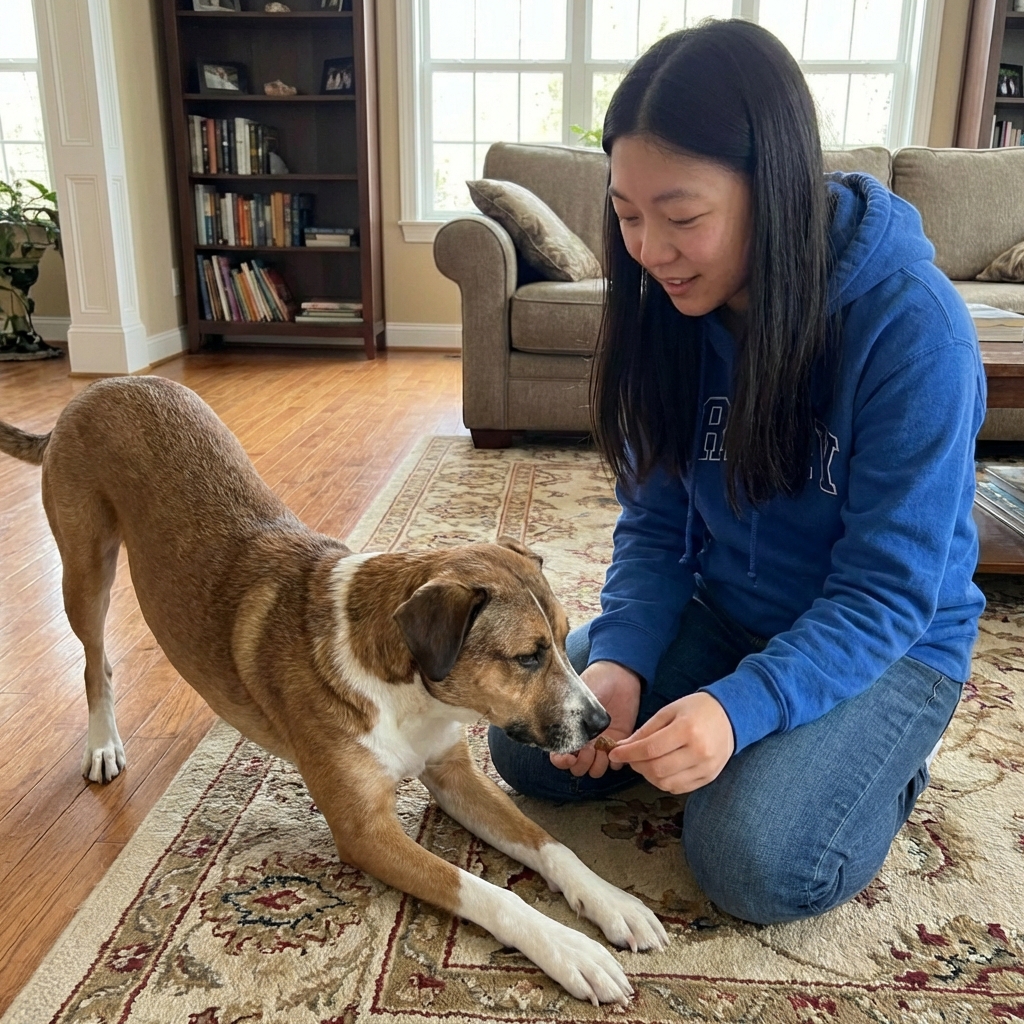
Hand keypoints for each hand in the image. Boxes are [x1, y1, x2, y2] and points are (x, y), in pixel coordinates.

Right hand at [550, 661, 640, 778]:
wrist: (619, 676)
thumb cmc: (594, 682)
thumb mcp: (577, 698)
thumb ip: (568, 718)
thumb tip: (560, 738)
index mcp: (568, 732)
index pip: (558, 757)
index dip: (562, 761)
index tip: (570, 755)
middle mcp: (583, 742)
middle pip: (577, 769)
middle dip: (581, 763)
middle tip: (589, 748)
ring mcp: (601, 745)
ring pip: (595, 770)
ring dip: (598, 764)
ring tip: (602, 748)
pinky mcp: (619, 744)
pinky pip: (616, 765)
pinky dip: (616, 760)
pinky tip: (614, 745)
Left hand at [608, 692, 733, 793]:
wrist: (731, 716)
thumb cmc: (697, 709)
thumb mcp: (669, 711)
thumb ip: (646, 730)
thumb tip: (623, 746)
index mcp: (687, 730)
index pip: (650, 749)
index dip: (628, 753)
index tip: (614, 753)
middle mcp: (699, 752)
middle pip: (657, 769)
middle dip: (636, 765)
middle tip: (629, 757)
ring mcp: (706, 768)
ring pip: (666, 783)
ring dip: (648, 776)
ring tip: (645, 763)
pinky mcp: (709, 777)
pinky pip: (679, 788)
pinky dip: (663, 782)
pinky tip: (660, 770)